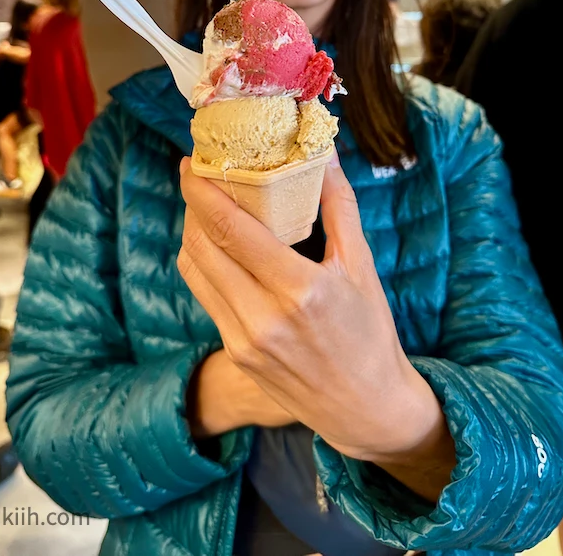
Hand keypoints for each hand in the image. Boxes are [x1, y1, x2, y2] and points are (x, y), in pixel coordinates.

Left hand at [178, 154, 434, 462]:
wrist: (366, 408)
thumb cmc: (370, 332)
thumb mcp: (362, 266)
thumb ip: (339, 206)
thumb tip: (326, 154)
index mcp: (300, 290)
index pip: (231, 230)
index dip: (203, 192)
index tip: (192, 162)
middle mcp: (264, 316)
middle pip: (203, 246)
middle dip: (192, 204)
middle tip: (197, 174)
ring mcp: (244, 339)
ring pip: (195, 271)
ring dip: (192, 231)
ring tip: (203, 205)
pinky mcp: (235, 353)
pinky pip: (204, 295)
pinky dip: (201, 263)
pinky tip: (215, 245)